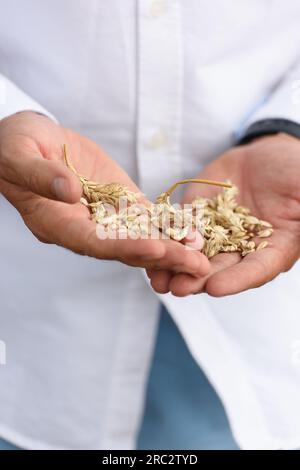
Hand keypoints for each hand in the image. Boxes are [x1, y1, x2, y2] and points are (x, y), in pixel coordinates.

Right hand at [0, 111, 209, 274]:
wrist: (30, 140)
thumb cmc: (14, 147)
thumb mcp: (19, 155)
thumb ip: (41, 175)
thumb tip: (69, 190)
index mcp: (58, 223)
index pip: (93, 242)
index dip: (124, 247)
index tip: (155, 249)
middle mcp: (84, 227)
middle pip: (125, 247)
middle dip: (161, 257)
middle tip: (196, 267)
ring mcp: (104, 216)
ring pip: (140, 237)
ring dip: (172, 247)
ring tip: (204, 255)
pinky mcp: (118, 201)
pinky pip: (145, 217)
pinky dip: (168, 224)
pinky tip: (193, 231)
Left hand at [147, 133, 299, 295]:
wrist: (266, 156)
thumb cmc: (295, 171)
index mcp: (274, 248)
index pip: (257, 268)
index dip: (237, 279)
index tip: (215, 288)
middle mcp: (243, 248)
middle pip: (221, 269)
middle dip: (198, 279)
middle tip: (177, 289)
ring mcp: (217, 234)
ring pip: (196, 256)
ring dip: (176, 269)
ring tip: (156, 279)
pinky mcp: (197, 218)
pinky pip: (180, 231)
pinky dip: (165, 242)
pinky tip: (147, 249)